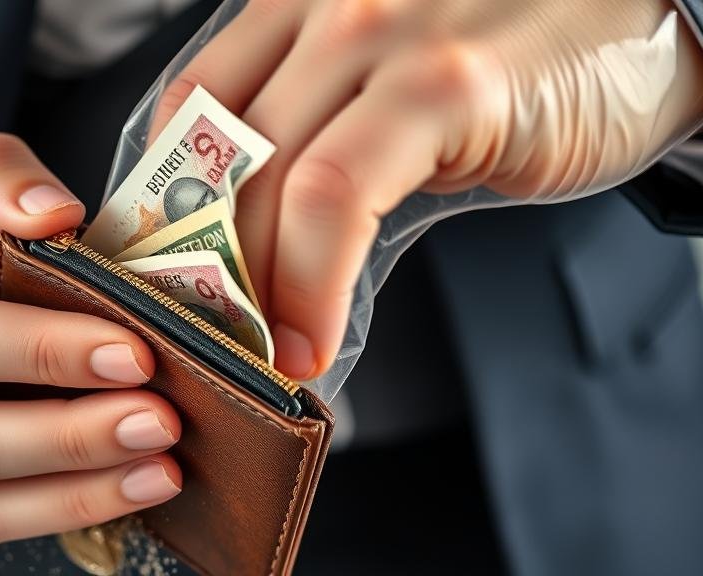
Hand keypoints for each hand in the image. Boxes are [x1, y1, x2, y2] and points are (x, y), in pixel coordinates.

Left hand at [153, 0, 702, 378]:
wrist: (651, 22)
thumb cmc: (521, 60)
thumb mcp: (398, 86)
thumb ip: (326, 142)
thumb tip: (263, 255)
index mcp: (302, 7)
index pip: (187, 107)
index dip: (160, 203)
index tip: (163, 278)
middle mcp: (326, 8)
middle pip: (215, 152)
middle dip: (197, 264)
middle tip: (204, 336)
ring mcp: (382, 35)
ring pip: (267, 178)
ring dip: (248, 288)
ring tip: (259, 356)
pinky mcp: (443, 83)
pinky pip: (339, 194)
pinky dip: (311, 278)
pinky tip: (310, 339)